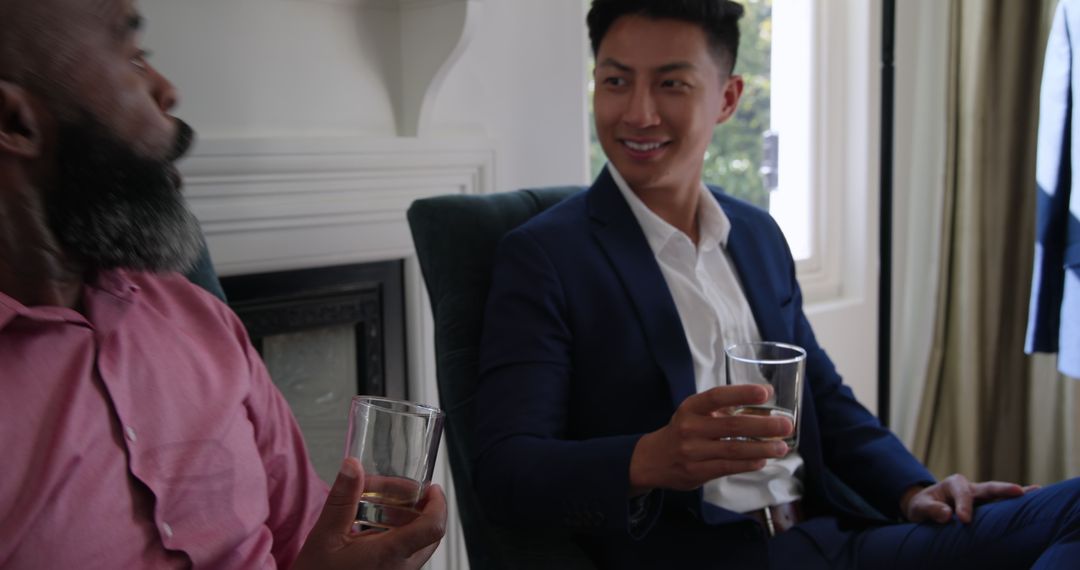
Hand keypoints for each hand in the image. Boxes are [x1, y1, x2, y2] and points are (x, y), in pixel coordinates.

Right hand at [292, 458, 446, 569]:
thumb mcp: (324, 537)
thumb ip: (341, 500)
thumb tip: (352, 465)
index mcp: (390, 554)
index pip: (433, 527)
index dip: (439, 504)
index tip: (432, 487)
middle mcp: (400, 569)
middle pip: (430, 535)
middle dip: (422, 509)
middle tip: (404, 494)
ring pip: (418, 546)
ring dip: (408, 524)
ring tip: (382, 508)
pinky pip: (405, 557)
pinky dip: (398, 538)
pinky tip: (372, 529)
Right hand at [628, 385, 792, 495]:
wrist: (652, 459)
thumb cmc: (683, 431)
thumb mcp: (694, 413)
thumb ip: (723, 410)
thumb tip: (765, 408)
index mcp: (691, 407)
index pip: (717, 396)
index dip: (742, 393)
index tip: (766, 392)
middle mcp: (690, 427)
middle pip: (732, 425)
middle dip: (763, 425)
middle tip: (786, 425)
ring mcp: (693, 451)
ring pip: (734, 449)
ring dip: (762, 448)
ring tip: (782, 447)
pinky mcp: (696, 472)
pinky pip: (728, 467)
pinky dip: (748, 463)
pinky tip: (763, 460)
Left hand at [900, 474, 1038, 524]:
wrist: (926, 508)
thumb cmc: (922, 506)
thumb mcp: (919, 508)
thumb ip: (931, 509)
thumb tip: (946, 514)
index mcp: (953, 483)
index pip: (962, 494)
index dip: (964, 507)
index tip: (963, 520)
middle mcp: (970, 487)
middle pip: (988, 488)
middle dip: (1002, 490)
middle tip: (1019, 492)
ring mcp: (981, 497)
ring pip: (1000, 495)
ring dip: (1017, 494)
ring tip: (1037, 492)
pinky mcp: (987, 506)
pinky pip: (1002, 504)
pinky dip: (1016, 502)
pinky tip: (1035, 498)